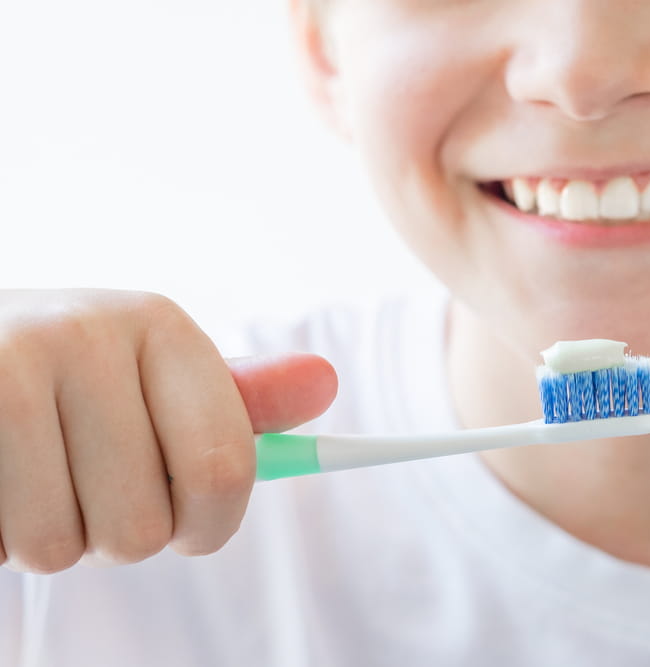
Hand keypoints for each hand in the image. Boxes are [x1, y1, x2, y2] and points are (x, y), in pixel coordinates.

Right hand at [0, 289, 336, 572]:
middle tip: (88, 484)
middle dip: (118, 532)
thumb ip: (236, 399)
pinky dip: (0, 537)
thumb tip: (324, 382)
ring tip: (35, 477)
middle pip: (141, 527)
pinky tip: (3, 479)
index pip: (224, 469)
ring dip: (51, 538)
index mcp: (161, 326)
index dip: (210, 525)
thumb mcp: (155, 375)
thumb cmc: (70, 380)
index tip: (191, 526)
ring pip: (60, 549)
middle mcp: (88, 334)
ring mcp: (9, 367)